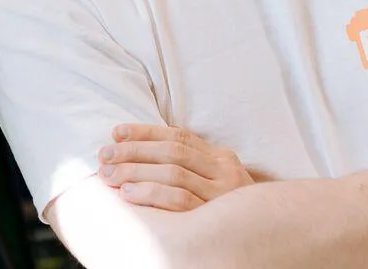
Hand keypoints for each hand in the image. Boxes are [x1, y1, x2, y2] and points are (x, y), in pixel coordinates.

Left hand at [96, 123, 254, 210]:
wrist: (263, 236)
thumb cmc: (225, 208)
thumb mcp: (213, 180)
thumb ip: (187, 165)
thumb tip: (135, 152)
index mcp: (220, 157)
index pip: (177, 135)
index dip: (144, 132)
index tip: (115, 133)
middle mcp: (224, 170)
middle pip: (171, 152)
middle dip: (133, 151)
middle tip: (104, 156)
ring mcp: (223, 193)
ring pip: (173, 173)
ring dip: (136, 171)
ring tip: (110, 175)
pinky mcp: (217, 217)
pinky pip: (180, 200)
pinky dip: (151, 194)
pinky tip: (129, 195)